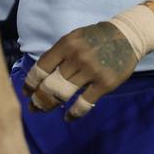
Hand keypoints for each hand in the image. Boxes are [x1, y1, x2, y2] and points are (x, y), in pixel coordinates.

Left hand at [23, 21, 137, 119]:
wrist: (126, 37)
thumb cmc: (95, 38)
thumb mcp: (74, 38)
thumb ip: (58, 55)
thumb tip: (39, 77)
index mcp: (66, 44)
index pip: (41, 68)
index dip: (31, 83)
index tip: (26, 91)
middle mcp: (77, 57)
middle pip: (50, 85)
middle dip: (38, 99)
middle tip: (33, 107)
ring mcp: (91, 71)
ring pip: (63, 95)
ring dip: (50, 106)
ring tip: (45, 110)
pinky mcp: (105, 84)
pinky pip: (84, 104)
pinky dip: (73, 114)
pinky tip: (67, 117)